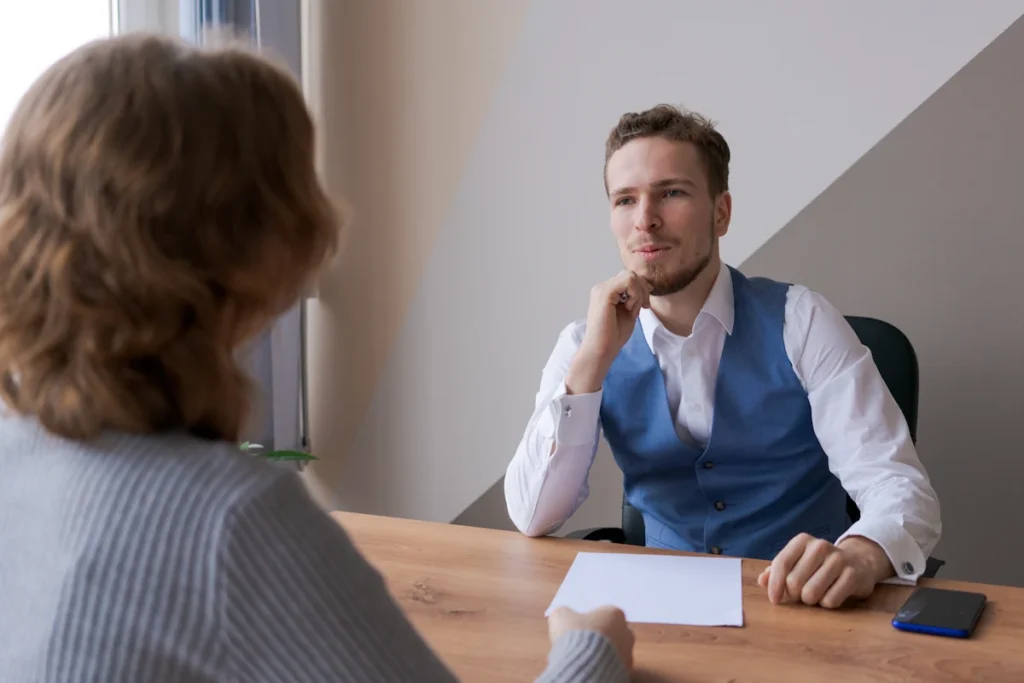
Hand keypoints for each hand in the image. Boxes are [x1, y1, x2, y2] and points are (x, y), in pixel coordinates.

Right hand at [548, 605, 634, 670]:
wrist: (584, 667)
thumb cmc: (575, 635)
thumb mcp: (561, 616)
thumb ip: (567, 613)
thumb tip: (567, 616)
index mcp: (615, 614)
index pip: (604, 613)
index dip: (589, 620)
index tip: (577, 627)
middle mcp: (627, 633)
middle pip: (612, 632)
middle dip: (598, 637)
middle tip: (579, 643)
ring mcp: (628, 654)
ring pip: (613, 651)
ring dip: (600, 653)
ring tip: (582, 658)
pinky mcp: (625, 672)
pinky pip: (612, 666)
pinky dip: (602, 666)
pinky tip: (588, 668)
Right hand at [566, 270, 652, 393]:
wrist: (601, 350)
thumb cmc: (613, 336)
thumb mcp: (630, 311)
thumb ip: (635, 297)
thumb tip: (648, 284)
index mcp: (606, 291)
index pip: (629, 277)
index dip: (642, 289)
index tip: (644, 307)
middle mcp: (601, 287)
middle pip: (631, 274)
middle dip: (643, 290)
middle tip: (642, 308)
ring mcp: (601, 289)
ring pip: (631, 276)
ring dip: (639, 294)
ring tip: (632, 310)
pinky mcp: (604, 293)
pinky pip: (629, 281)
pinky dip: (635, 295)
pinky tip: (629, 309)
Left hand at [757, 534, 892, 608]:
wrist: (858, 561)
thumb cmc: (819, 564)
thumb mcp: (798, 562)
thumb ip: (777, 571)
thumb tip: (762, 581)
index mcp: (802, 541)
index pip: (782, 563)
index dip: (775, 584)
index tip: (774, 600)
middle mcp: (820, 546)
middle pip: (794, 582)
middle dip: (795, 595)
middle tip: (802, 594)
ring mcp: (838, 559)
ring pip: (811, 593)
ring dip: (810, 601)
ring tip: (816, 594)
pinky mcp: (852, 575)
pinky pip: (829, 601)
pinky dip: (826, 604)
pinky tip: (832, 594)